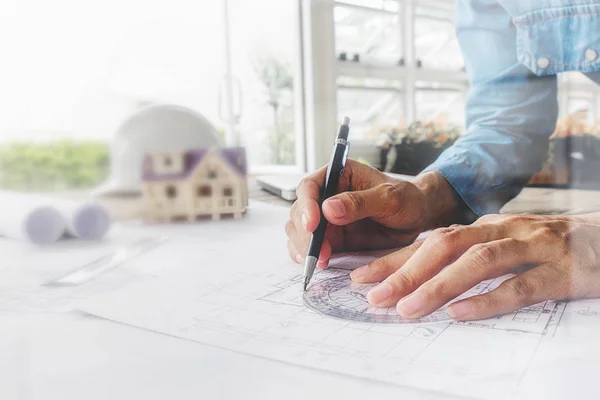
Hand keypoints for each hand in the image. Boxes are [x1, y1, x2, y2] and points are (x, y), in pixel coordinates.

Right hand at [285, 160, 462, 268]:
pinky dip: (309, 255)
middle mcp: (326, 195)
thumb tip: (328, 209)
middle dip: (304, 232)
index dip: (307, 205)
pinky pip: (311, 246)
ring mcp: (326, 218)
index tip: (313, 225)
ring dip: (304, 246)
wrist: (417, 218)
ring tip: (319, 260)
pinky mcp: (331, 238)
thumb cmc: (407, 199)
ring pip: (300, 230)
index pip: (310, 187)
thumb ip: (360, 202)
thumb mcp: (389, 197)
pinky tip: (317, 263)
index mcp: (338, 175)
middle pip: (300, 211)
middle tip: (317, 250)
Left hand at [351, 213, 599, 320]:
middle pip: (445, 246)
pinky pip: (522, 285)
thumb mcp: (501, 245)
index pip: (429, 242)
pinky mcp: (561, 270)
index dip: (393, 259)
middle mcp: (501, 231)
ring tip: (408, 309)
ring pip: (478, 262)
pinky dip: (490, 299)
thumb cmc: (545, 246)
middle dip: (405, 272)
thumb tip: (418, 277)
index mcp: (483, 228)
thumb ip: (465, 257)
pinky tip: (463, 314)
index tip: (361, 278)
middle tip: (374, 298)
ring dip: (439, 285)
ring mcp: (532, 247)